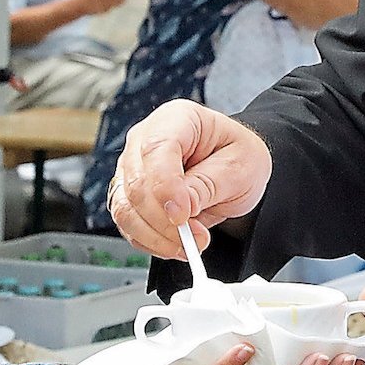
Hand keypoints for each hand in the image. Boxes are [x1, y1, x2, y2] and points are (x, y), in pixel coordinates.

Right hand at [108, 99, 270, 258]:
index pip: (157, 149)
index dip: (165, 186)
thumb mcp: (239, 167)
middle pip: (136, 182)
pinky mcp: (128, 194)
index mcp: (177, 118)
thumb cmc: (238, 156)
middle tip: (196, 238)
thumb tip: (181, 207)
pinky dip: (149, 241)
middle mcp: (145, 139)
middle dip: (164, 220)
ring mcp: (132, 166)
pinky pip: (127, 224)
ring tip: (190, 245)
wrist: (235, 167)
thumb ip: (208, 184)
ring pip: (125, 207)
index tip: (182, 216)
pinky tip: (174, 245)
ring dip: (155, 235)